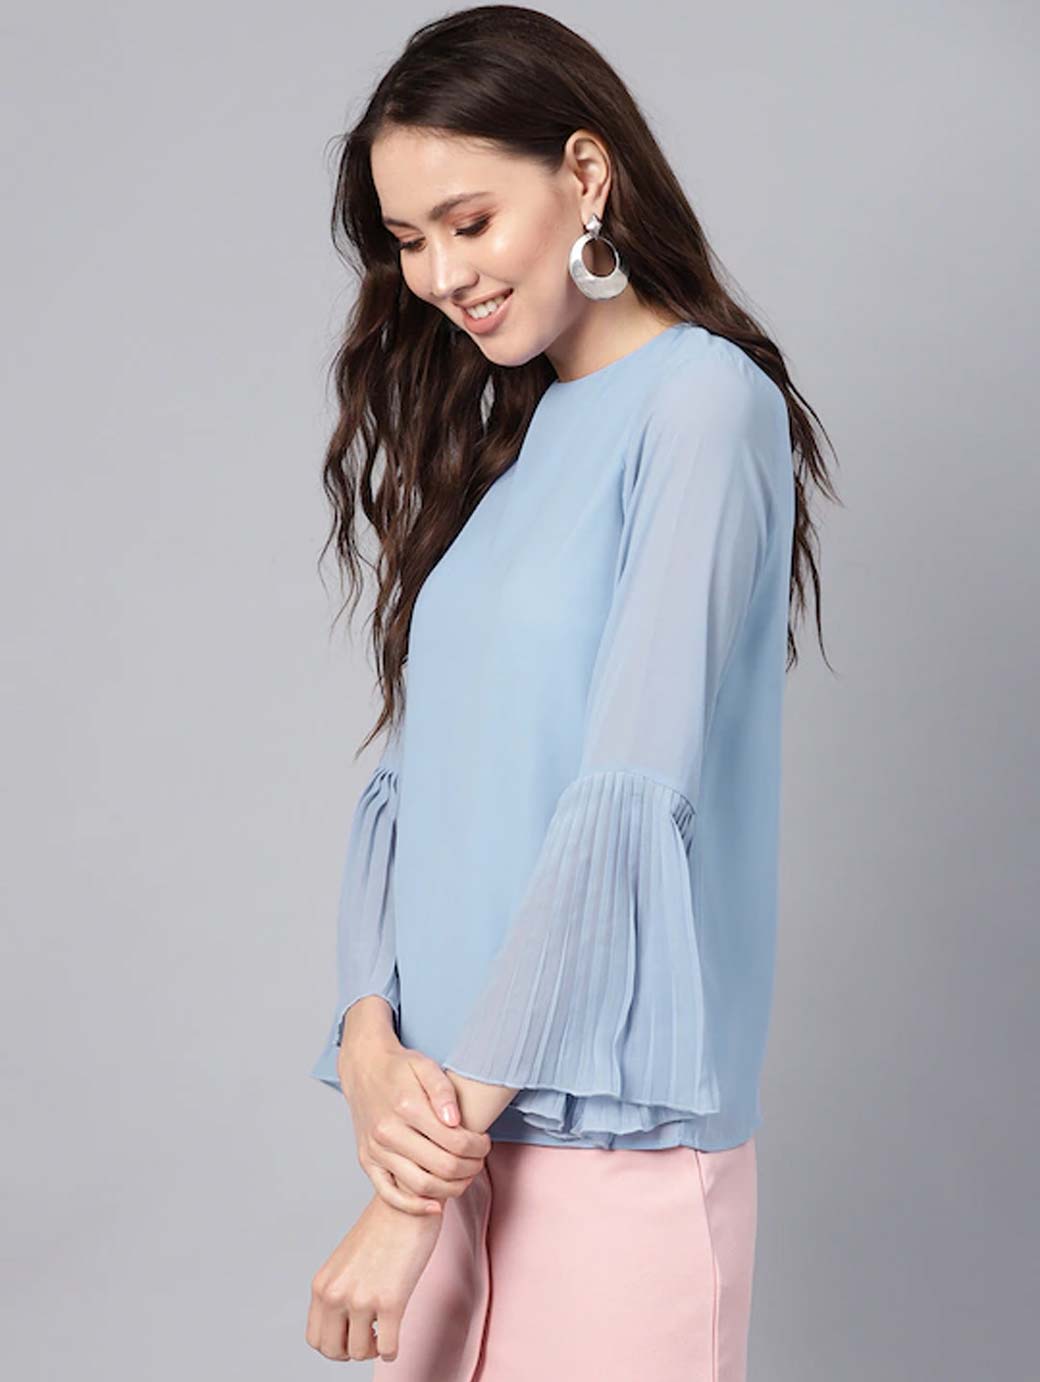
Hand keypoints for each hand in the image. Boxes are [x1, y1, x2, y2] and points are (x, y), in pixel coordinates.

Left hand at [306, 1192, 441, 1362]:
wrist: (407, 1200)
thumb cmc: (384, 1228)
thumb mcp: (347, 1260)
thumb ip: (340, 1289)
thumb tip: (347, 1327)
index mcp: (322, 1284)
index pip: (315, 1338)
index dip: (335, 1343)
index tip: (352, 1333)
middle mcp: (336, 1293)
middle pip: (332, 1351)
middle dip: (352, 1350)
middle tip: (369, 1335)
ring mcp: (362, 1298)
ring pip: (359, 1353)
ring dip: (374, 1347)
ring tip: (384, 1328)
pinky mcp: (390, 1301)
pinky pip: (387, 1349)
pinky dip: (392, 1348)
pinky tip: (397, 1331)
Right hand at [339, 1022, 491, 1215]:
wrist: (364, 1068)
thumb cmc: (400, 1067)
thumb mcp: (425, 1066)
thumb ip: (443, 1090)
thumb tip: (454, 1121)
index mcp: (406, 1107)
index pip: (455, 1141)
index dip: (478, 1147)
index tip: (484, 1142)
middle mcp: (388, 1132)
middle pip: (442, 1167)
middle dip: (471, 1168)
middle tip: (479, 1160)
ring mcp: (376, 1150)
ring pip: (421, 1186)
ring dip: (452, 1188)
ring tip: (464, 1176)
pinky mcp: (367, 1162)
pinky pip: (390, 1195)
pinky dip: (415, 1206)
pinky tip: (435, 1205)